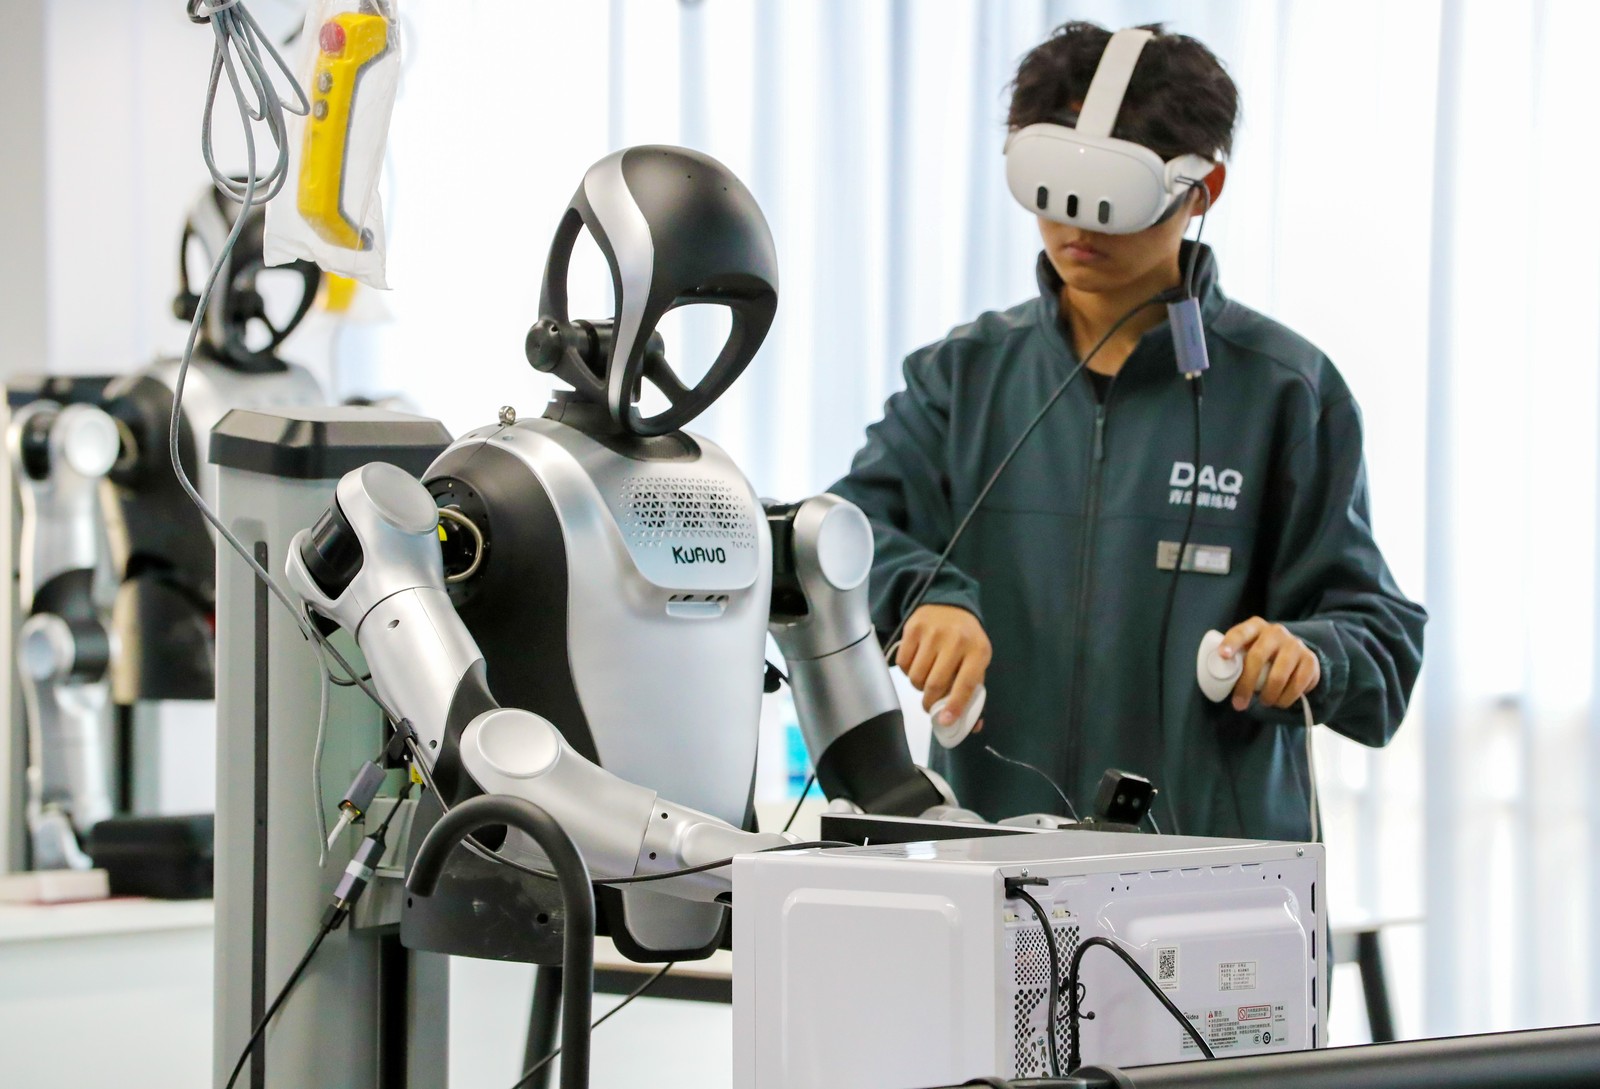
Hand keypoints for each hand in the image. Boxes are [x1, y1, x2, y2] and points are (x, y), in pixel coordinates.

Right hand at [896, 605, 990, 725]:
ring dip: (918, 686)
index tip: (944, 721)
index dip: (954, 706)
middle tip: (930, 705)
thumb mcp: (977, 661)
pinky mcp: (912, 628)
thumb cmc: (966, 640)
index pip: (965, 684)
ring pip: (916, 676)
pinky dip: (906, 672)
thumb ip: (974, 692)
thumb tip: (973, 727)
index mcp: (978, 651)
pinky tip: (917, 664)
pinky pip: (902, 664)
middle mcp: (956, 640)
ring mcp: (932, 633)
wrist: (949, 603)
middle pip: (935, 684)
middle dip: (930, 702)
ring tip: (925, 679)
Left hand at [1218, 617, 1320, 711]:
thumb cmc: (1261, 654)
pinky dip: (1286, 699)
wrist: (1296, 654)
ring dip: (1268, 696)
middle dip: (1245, 685)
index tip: (1223, 655)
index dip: (1231, 643)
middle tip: (1239, 704)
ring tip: (1264, 702)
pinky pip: (1297, 685)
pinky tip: (1280, 701)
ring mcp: (1295, 645)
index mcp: (1255, 626)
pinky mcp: (1310, 660)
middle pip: (1257, 657)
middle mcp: (1276, 632)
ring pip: (1278, 676)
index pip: (1241, 632)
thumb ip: (1236, 659)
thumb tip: (1216, 679)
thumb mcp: (1248, 650)